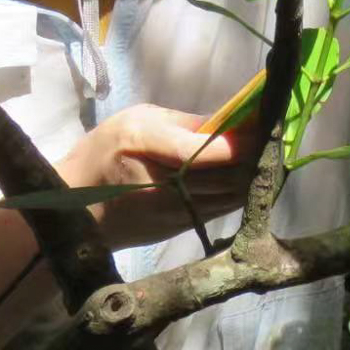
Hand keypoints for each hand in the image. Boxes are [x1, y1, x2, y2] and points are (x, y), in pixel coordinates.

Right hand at [53, 103, 255, 249]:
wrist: (72, 209)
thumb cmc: (102, 153)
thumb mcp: (138, 120)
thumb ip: (186, 123)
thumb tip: (232, 120)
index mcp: (146, 146)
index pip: (211, 149)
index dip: (246, 138)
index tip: (268, 121)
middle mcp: (163, 185)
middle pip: (230, 174)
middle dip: (259, 155)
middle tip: (278, 135)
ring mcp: (173, 213)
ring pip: (232, 195)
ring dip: (254, 174)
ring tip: (268, 152)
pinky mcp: (179, 229)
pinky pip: (222, 208)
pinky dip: (240, 191)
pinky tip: (248, 175)